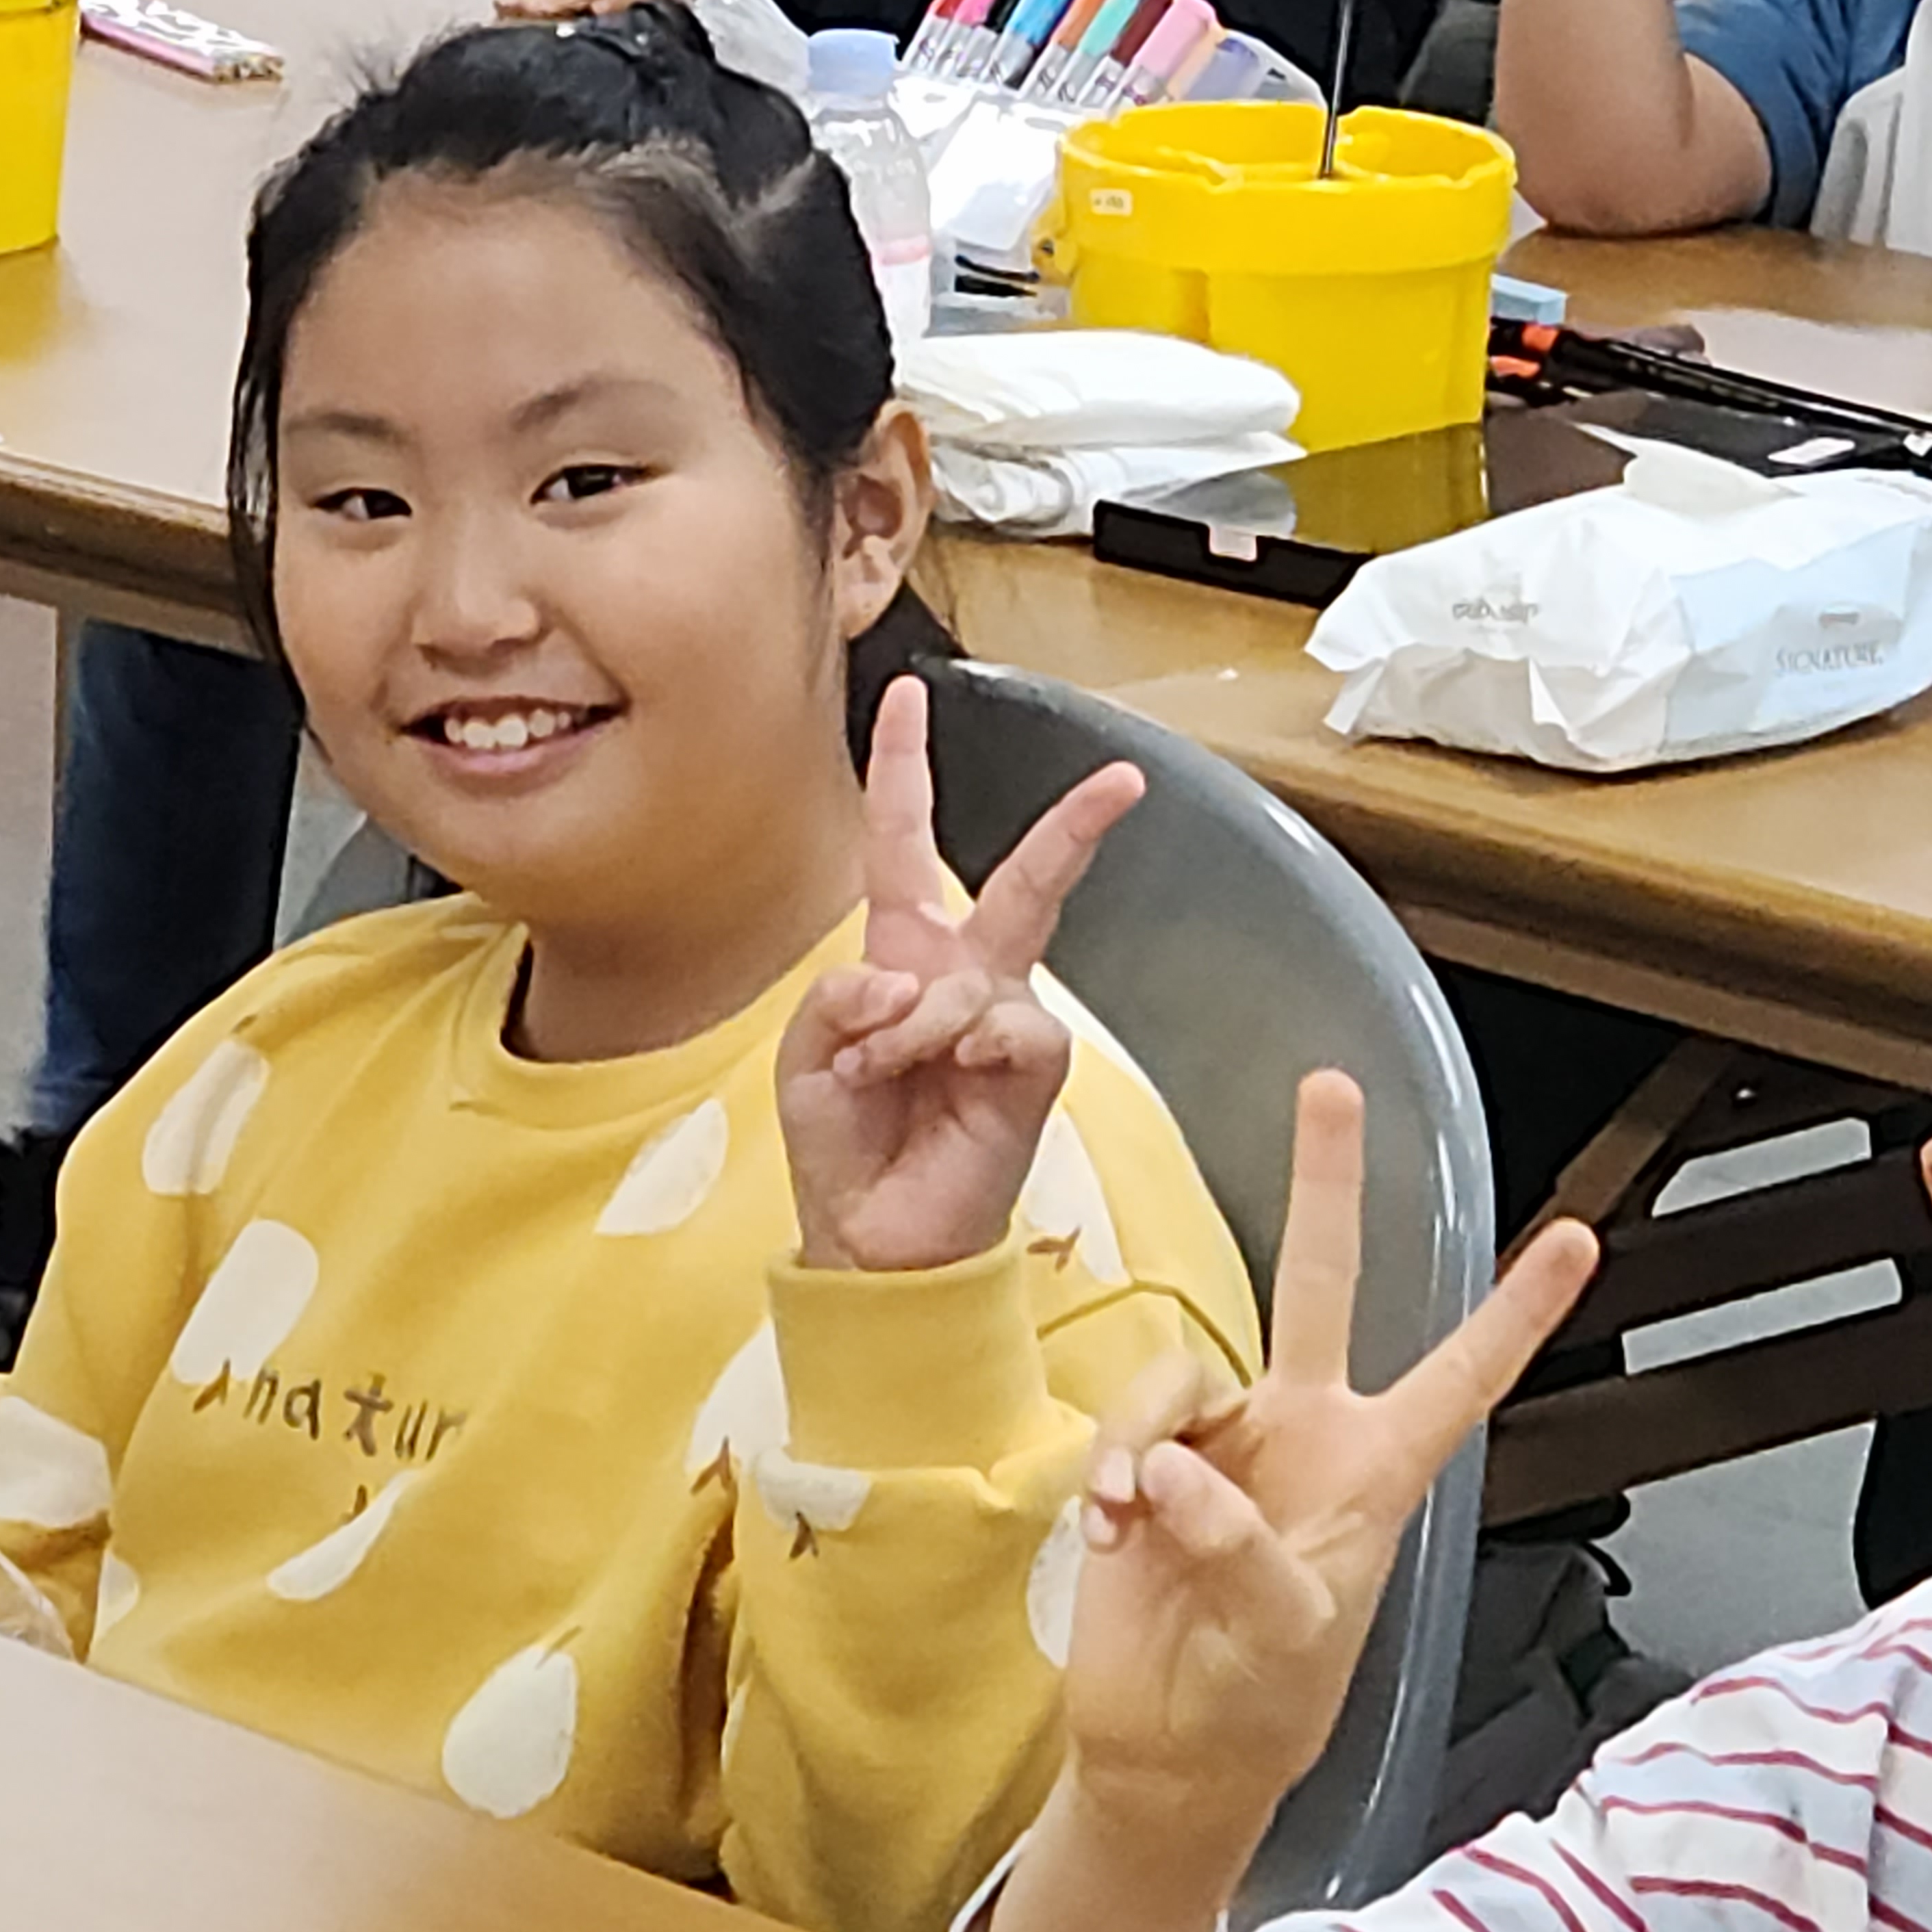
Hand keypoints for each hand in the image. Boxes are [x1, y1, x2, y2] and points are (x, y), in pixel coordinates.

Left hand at [778, 678, 1135, 1276]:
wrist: (873, 1237)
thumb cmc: (842, 1142)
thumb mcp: (808, 1051)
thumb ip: (841, 993)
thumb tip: (910, 979)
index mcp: (903, 955)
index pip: (903, 843)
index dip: (902, 767)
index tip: (906, 694)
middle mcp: (964, 977)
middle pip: (1023, 883)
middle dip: (1072, 828)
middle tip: (1123, 777)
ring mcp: (1007, 1020)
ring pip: (969, 974)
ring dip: (906, 1025)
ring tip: (879, 1074)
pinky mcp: (1036, 1066)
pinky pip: (1000, 1021)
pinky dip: (946, 1046)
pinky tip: (931, 1079)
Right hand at [1055, 1074, 1598, 1873]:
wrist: (1164, 1751)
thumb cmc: (1260, 1706)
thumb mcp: (1286, 1643)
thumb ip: (1243, 1551)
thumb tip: (1179, 1477)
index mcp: (1376, 1474)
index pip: (1462, 1379)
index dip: (1516, 1312)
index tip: (1579, 1239)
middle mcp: (1305, 1434)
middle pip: (1319, 1284)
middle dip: (1326, 1184)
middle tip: (1333, 1087)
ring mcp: (1224, 1442)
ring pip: (1188, 1369)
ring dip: (1155, 1435)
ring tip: (1137, 1516)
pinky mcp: (1148, 1462)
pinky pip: (1131, 1422)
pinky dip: (1117, 1465)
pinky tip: (1114, 1522)